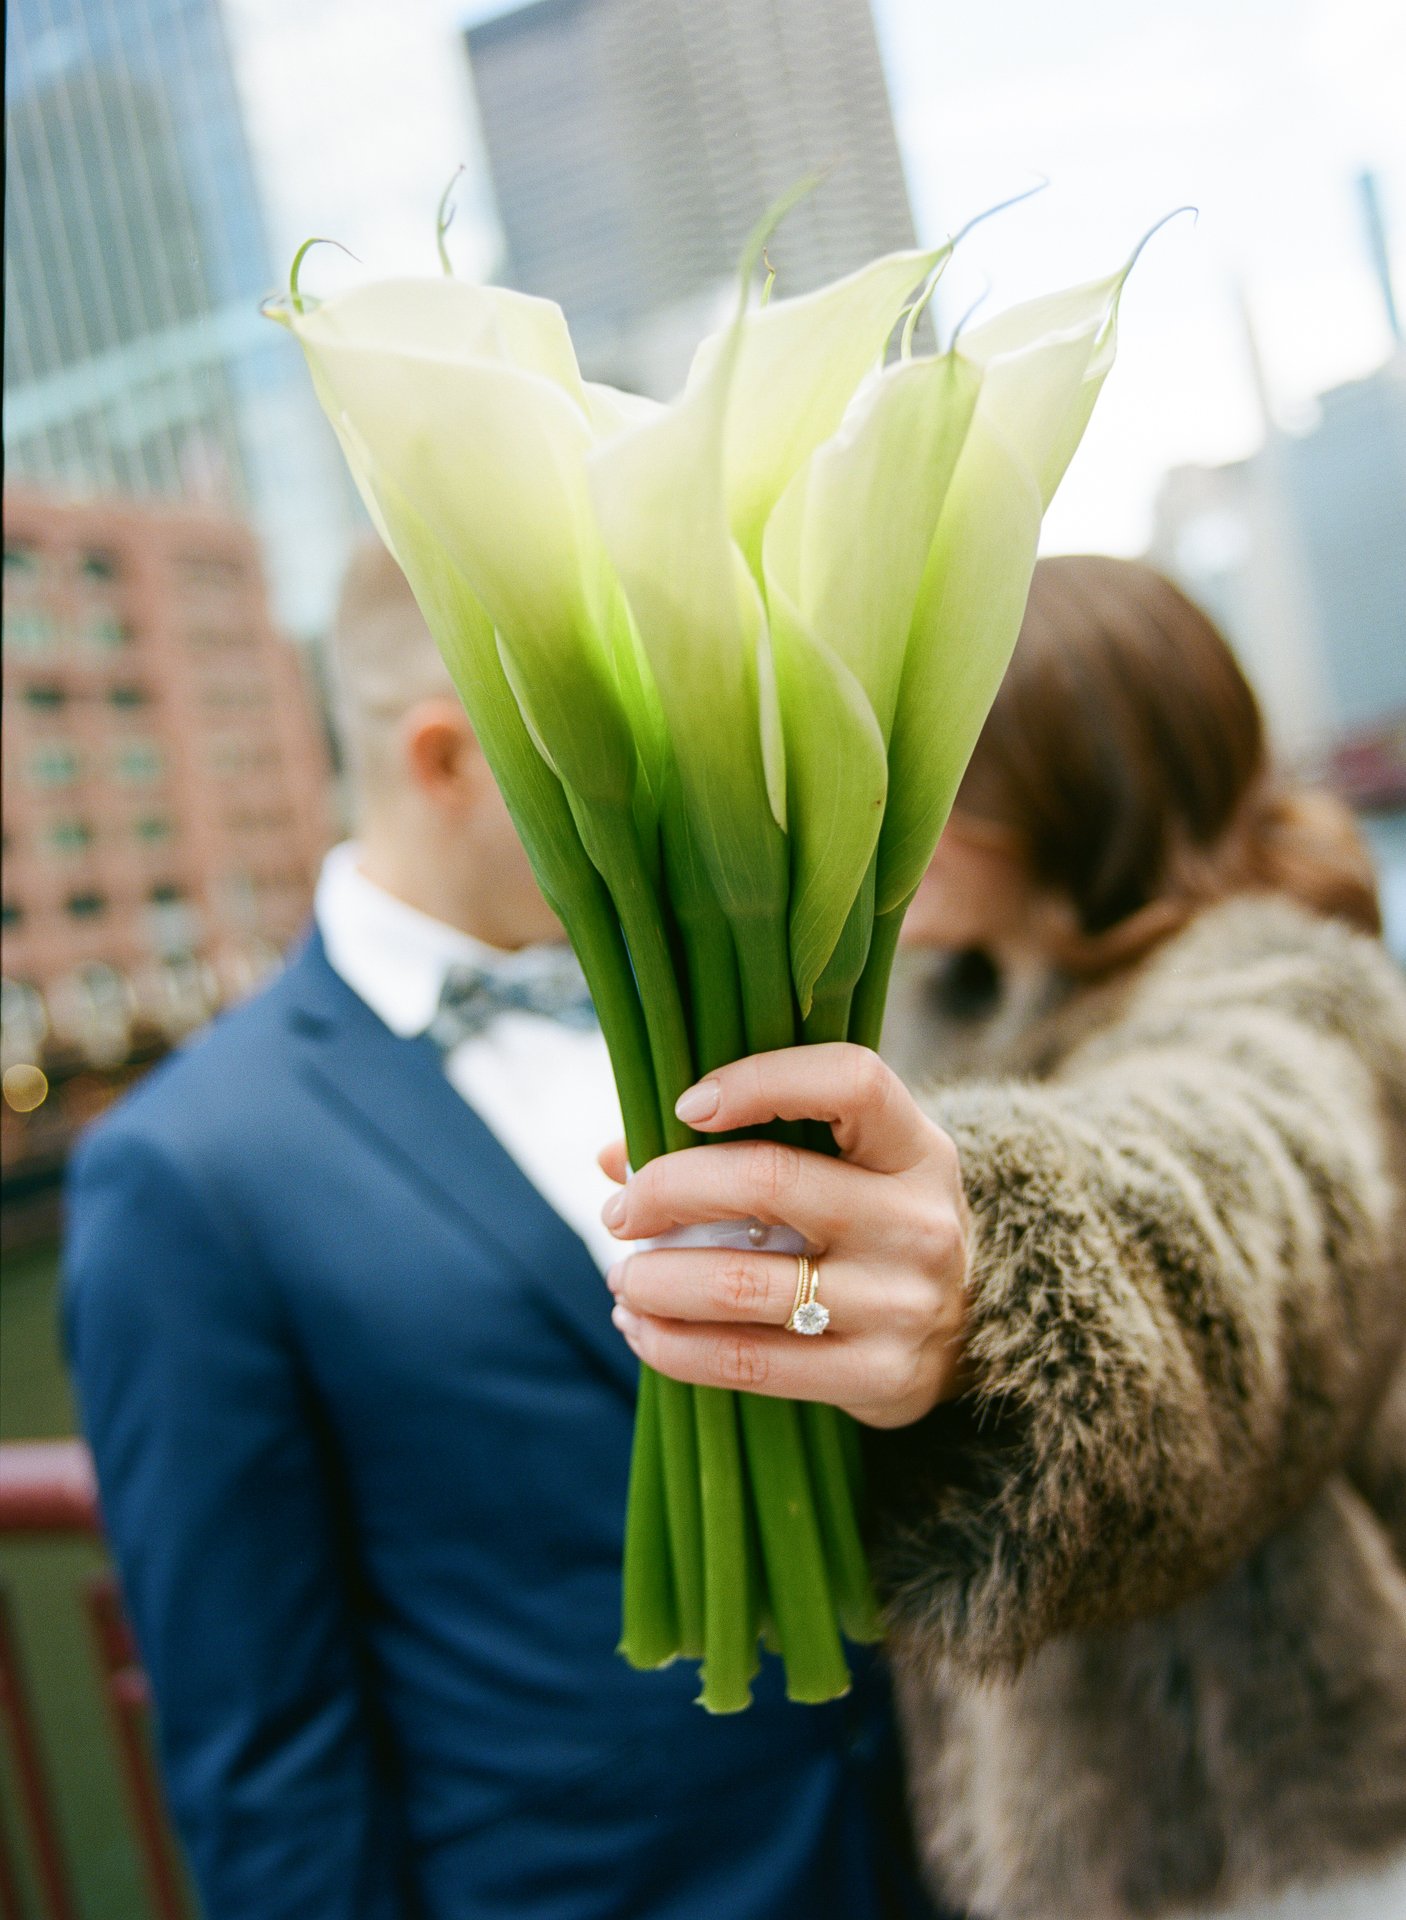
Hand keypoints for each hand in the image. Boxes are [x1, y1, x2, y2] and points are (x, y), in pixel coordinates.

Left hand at [599, 1045, 969, 1428]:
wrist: (972, 1332)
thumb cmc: (873, 1226)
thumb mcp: (846, 1168)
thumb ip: (743, 1145)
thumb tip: (613, 1156)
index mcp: (915, 1148)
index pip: (850, 1082)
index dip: (759, 1080)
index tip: (685, 1106)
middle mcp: (918, 1221)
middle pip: (768, 1179)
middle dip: (667, 1190)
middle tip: (621, 1210)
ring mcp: (902, 1304)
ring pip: (741, 1282)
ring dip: (655, 1279)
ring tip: (624, 1275)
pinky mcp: (878, 1375)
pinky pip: (747, 1363)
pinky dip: (673, 1345)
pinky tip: (642, 1329)